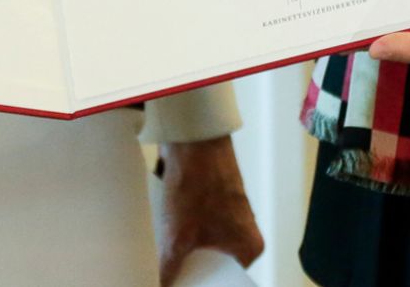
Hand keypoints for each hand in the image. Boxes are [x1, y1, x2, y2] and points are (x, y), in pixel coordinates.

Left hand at [157, 136, 262, 285]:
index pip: (224, 282)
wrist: (194, 138)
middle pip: (212, 266)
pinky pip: (198, 230)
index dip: (199, 285)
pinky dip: (183, 233)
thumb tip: (161, 284)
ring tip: (166, 252)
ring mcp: (230, 217)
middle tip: (168, 273)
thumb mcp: (177, 235)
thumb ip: (168, 268)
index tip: (181, 285)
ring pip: (203, 247)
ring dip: (183, 251)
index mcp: (249, 247)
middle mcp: (244, 234)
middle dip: (189, 269)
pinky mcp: (215, 204)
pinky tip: (167, 234)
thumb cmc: (197, 181)